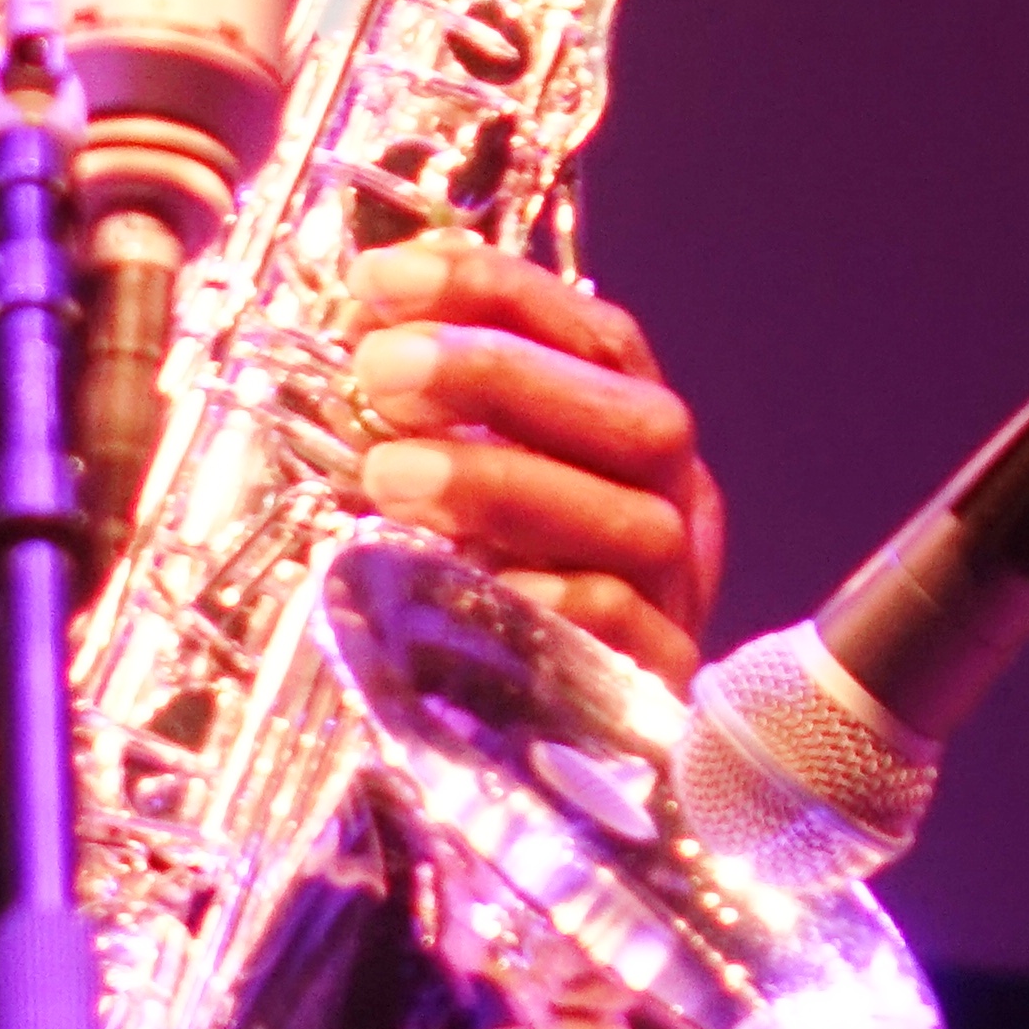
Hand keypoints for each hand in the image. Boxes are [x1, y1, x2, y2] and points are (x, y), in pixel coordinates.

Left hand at [344, 233, 727, 684]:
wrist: (544, 749)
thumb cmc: (480, 590)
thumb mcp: (443, 483)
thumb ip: (415, 404)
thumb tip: (353, 316)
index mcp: (622, 439)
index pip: (594, 335)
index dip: (495, 292)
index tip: (381, 279)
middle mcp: (669, 505)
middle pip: (635, 418)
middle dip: (502, 378)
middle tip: (380, 370)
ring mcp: (675, 597)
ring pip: (634, 523)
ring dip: (503, 484)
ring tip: (387, 478)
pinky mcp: (657, 688)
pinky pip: (628, 633)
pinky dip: (552, 601)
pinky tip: (472, 585)